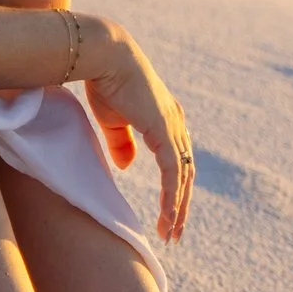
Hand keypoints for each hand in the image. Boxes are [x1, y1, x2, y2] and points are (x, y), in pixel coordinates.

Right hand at [77, 19, 194, 241]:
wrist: (106, 58)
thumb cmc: (106, 82)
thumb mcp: (114, 120)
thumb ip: (122, 143)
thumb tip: (127, 166)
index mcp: (167, 119)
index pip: (177, 160)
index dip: (175, 187)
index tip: (168, 212)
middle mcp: (176, 124)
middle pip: (186, 173)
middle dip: (182, 205)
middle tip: (175, 233)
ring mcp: (173, 127)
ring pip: (183, 177)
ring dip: (178, 208)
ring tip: (171, 234)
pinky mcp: (163, 131)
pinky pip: (172, 172)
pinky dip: (172, 197)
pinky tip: (168, 216)